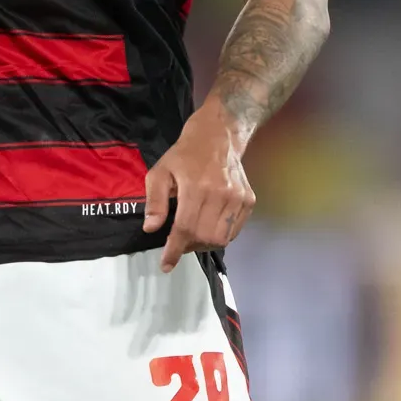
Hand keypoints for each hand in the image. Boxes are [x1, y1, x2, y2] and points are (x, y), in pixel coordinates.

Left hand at [142, 103, 253, 271]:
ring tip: (194, 233)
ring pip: (220, 238)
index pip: (184, 228)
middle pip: (203, 237)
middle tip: (179, 239)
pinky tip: (209, 225)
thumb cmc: (185, 155)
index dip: (174, 250)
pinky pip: (234, 231)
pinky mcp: (249, 201)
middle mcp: (220, 194)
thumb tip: (151, 228)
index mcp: (195, 187)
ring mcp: (238, 198)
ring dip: (204, 243)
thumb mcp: (160, 171)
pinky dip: (220, 235)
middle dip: (188, 245)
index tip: (166, 265)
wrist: (219, 136)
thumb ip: (155, 201)